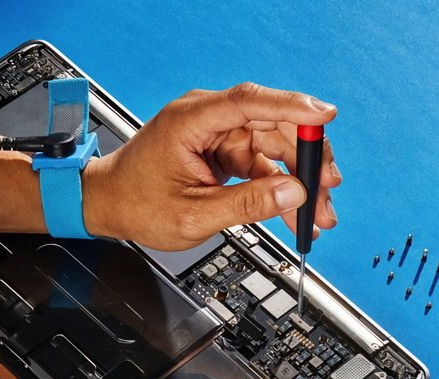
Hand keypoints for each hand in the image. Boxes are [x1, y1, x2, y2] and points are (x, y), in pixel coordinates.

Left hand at [80, 82, 342, 249]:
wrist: (110, 205)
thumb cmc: (136, 203)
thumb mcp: (193, 216)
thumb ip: (246, 205)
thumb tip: (294, 194)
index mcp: (191, 121)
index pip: (249, 102)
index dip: (292, 106)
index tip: (326, 116)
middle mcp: (208, 119)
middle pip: (273, 125)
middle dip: (307, 159)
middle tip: (329, 190)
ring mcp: (219, 134)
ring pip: (275, 147)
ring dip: (301, 178)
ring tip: (319, 213)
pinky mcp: (226, 151)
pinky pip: (264, 164)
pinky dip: (283, 187)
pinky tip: (298, 210)